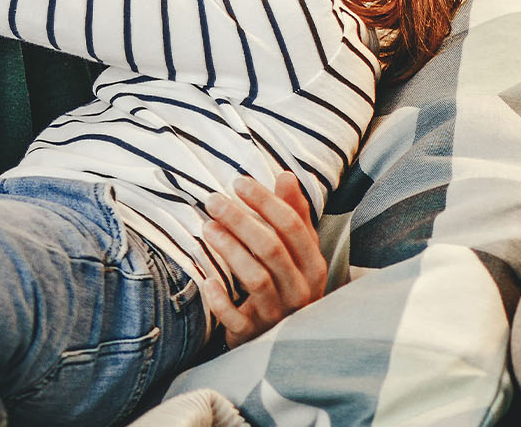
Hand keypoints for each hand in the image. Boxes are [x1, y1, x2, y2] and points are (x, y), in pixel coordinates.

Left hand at [196, 176, 330, 346]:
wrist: (279, 344)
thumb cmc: (285, 285)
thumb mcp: (296, 253)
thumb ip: (294, 216)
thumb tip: (286, 176)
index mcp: (314, 267)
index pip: (293, 227)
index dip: (266, 202)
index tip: (239, 182)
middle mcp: (301, 291)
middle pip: (272, 249)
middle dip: (241, 220)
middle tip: (213, 201)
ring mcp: (279, 315)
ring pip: (256, 278)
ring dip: (230, 250)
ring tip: (207, 227)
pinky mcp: (254, 336)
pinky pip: (237, 319)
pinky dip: (221, 300)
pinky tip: (206, 280)